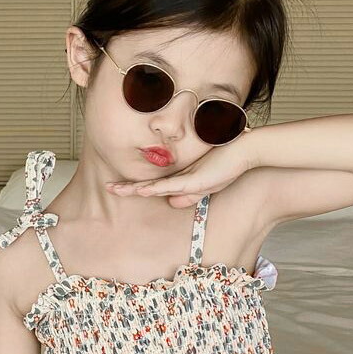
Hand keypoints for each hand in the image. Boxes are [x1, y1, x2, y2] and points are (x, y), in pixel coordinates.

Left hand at [105, 137, 255, 207]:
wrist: (245, 150)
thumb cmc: (228, 166)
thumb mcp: (206, 187)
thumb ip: (189, 195)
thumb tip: (171, 202)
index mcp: (180, 180)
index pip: (152, 187)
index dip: (135, 188)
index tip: (119, 188)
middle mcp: (178, 177)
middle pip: (147, 186)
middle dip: (126, 187)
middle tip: (107, 187)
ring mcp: (183, 178)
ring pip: (152, 186)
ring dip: (132, 189)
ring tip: (113, 189)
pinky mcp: (191, 180)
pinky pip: (167, 186)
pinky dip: (152, 190)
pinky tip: (139, 191)